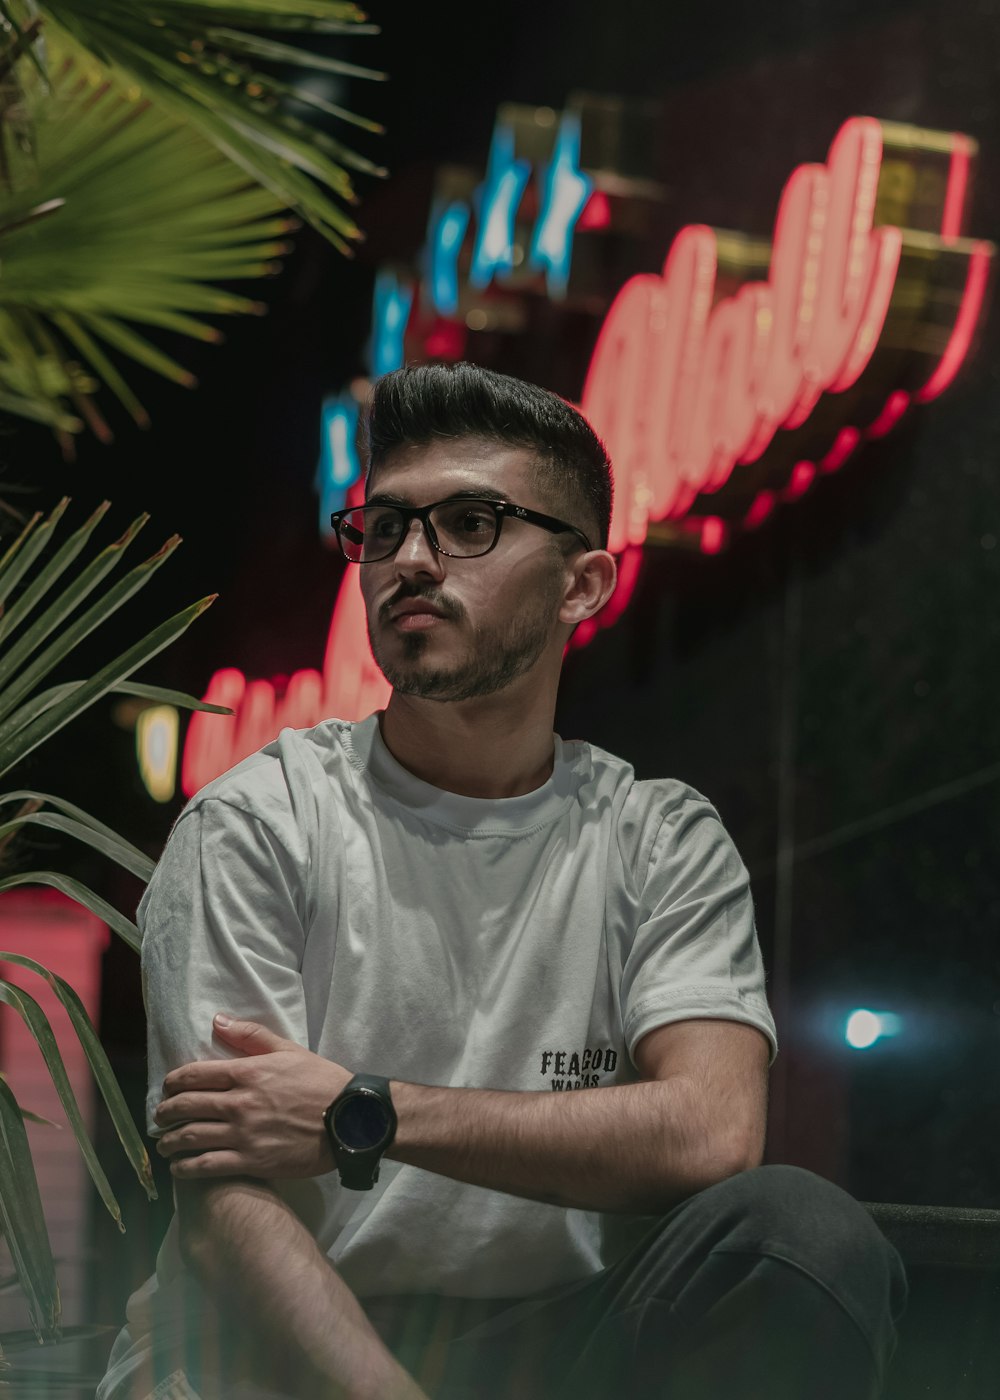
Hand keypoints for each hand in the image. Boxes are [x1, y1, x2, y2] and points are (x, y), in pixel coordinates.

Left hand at [154, 1014, 352, 1179]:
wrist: (350, 1120)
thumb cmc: (321, 1082)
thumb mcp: (289, 1050)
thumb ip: (251, 1036)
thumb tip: (218, 1021)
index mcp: (248, 1073)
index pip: (196, 1074)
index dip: (174, 1081)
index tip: (168, 1087)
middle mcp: (240, 1103)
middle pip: (187, 1106)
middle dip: (166, 1112)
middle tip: (160, 1117)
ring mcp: (243, 1134)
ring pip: (191, 1137)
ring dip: (170, 1141)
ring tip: (164, 1144)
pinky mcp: (251, 1161)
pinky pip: (207, 1166)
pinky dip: (186, 1168)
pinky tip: (179, 1168)